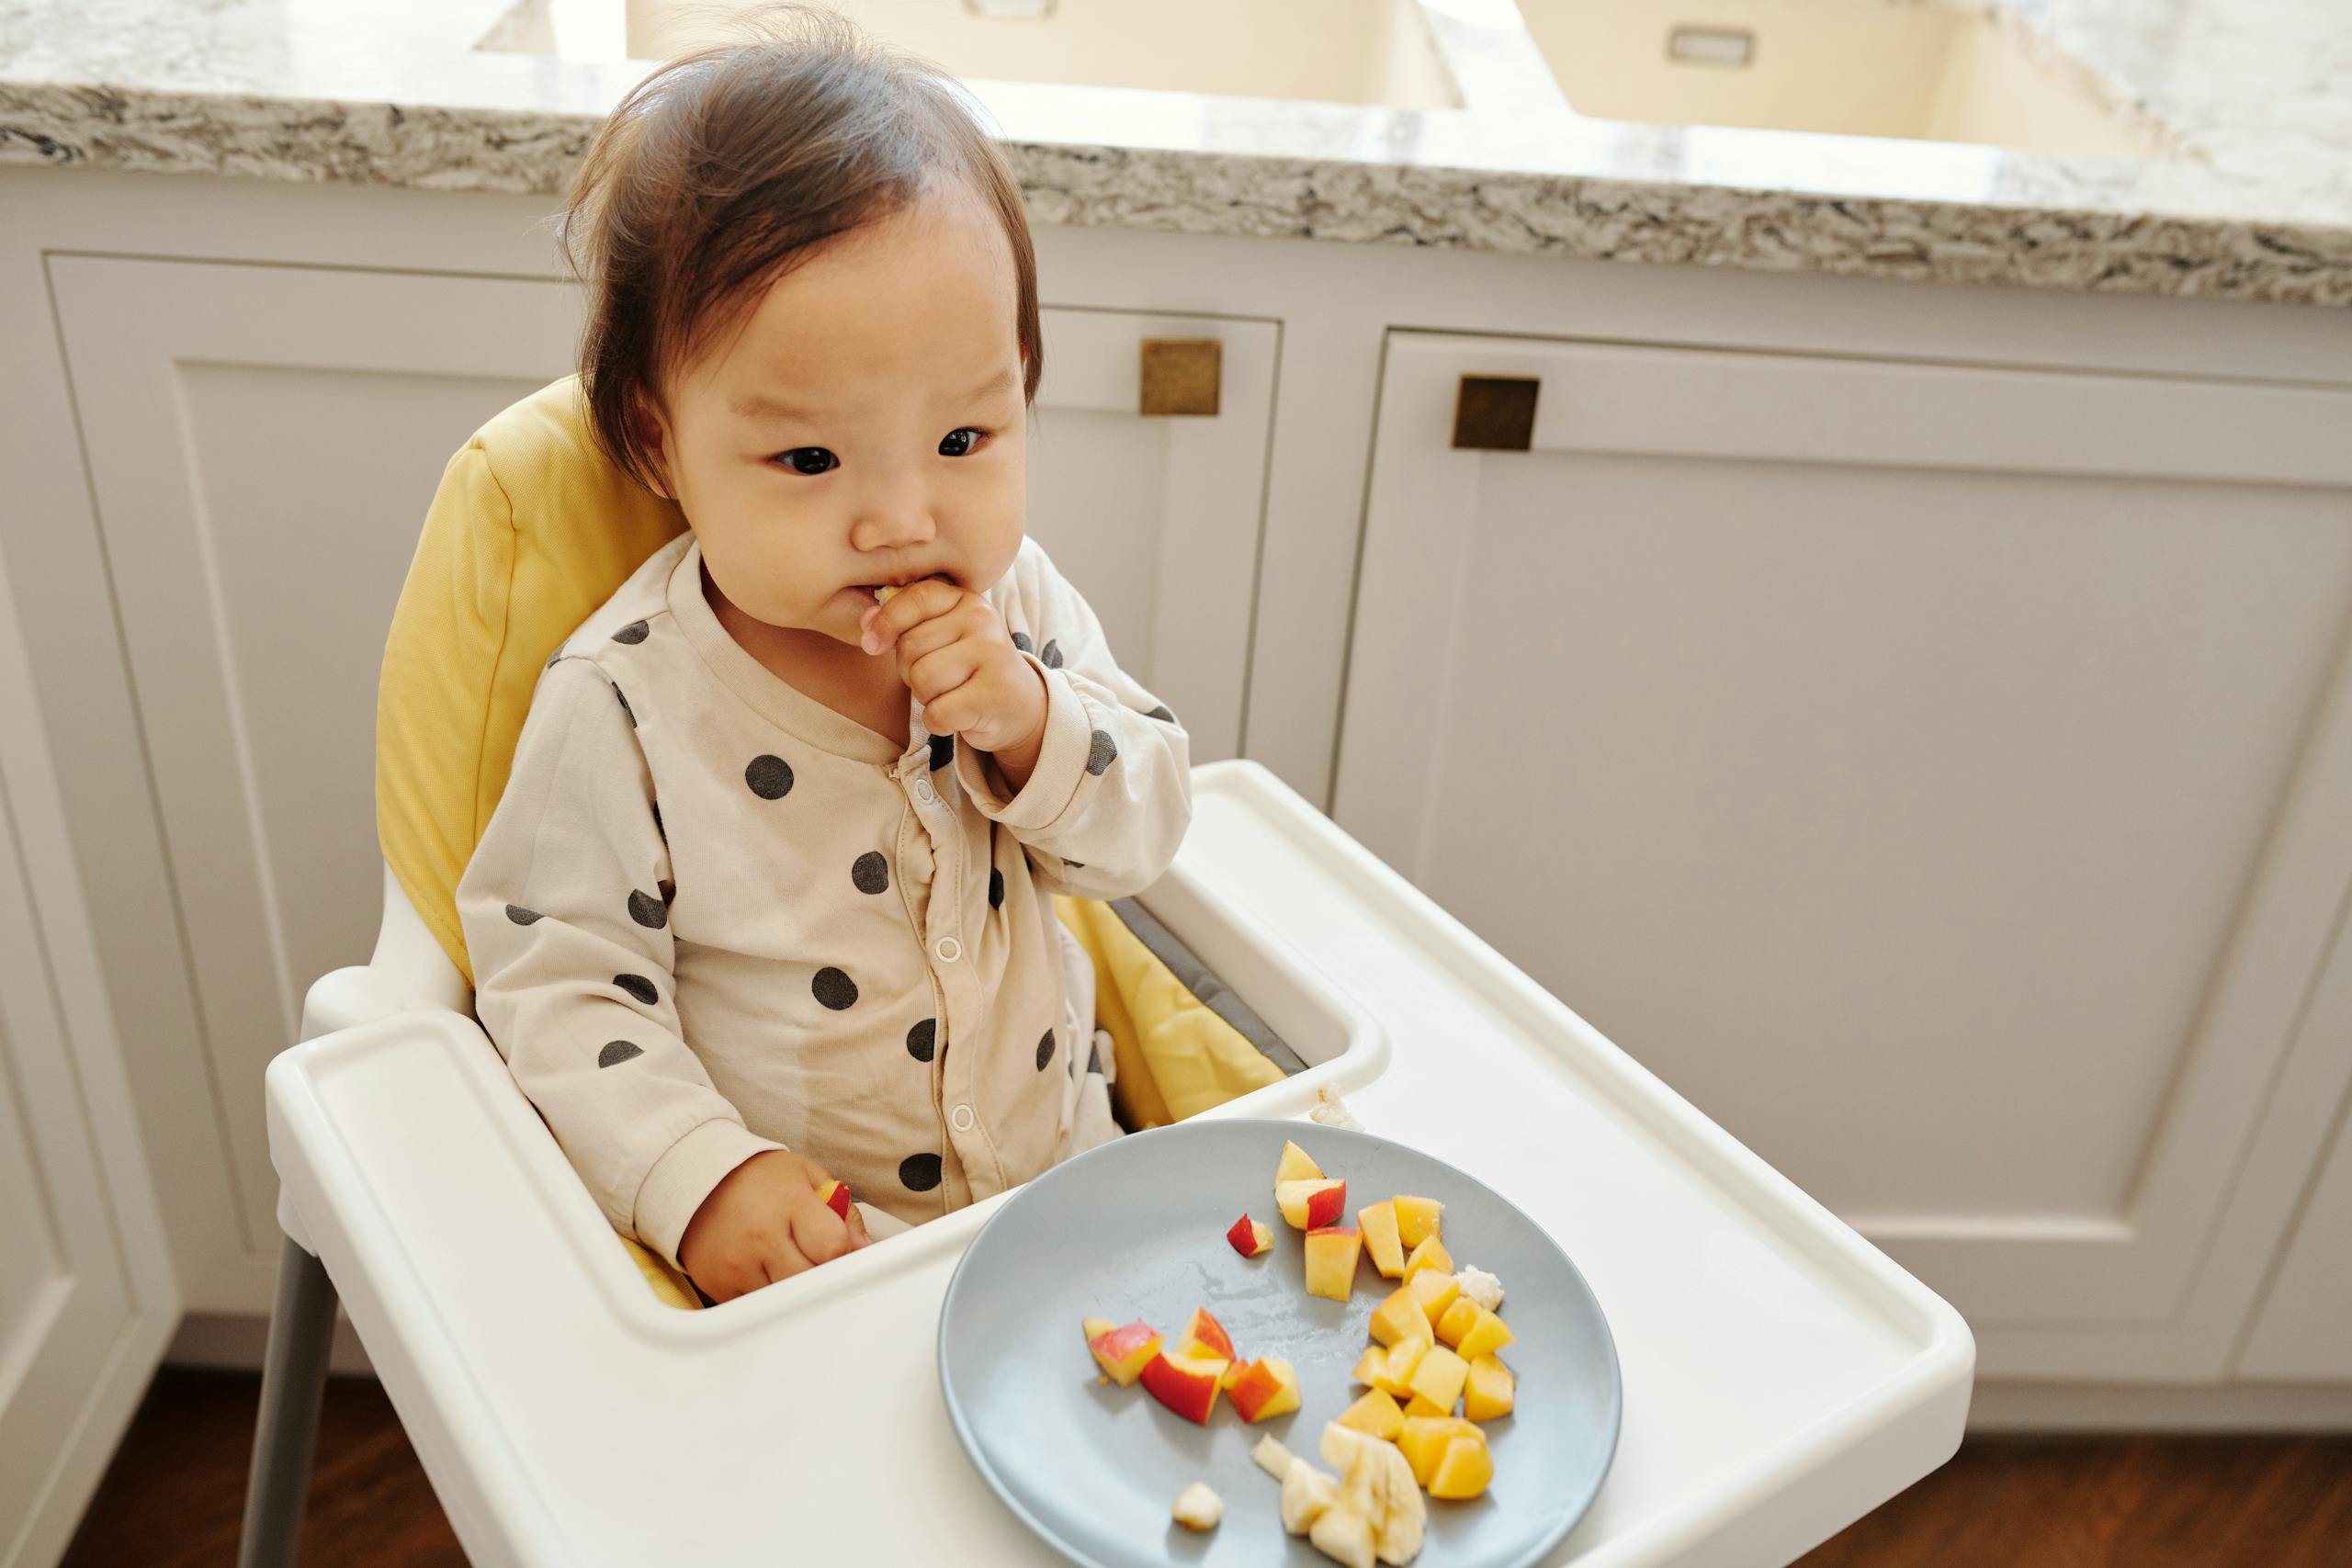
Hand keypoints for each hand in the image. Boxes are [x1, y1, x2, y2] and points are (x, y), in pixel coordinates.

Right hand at [676, 1149, 871, 1302]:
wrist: (696, 1178)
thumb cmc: (758, 1178)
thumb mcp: (808, 1177)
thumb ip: (842, 1212)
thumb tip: (863, 1247)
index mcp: (789, 1204)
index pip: (833, 1248)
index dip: (843, 1252)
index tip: (837, 1247)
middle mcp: (761, 1237)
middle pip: (810, 1281)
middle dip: (820, 1273)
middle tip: (814, 1258)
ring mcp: (737, 1265)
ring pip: (784, 1301)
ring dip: (793, 1288)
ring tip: (786, 1261)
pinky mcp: (718, 1286)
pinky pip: (755, 1308)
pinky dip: (765, 1296)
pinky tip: (763, 1271)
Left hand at [860, 579, 1047, 761]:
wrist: (1019, 706)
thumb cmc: (969, 669)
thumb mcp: (942, 637)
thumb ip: (904, 624)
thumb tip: (866, 624)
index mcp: (967, 601)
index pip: (915, 598)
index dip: (886, 622)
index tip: (873, 644)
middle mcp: (984, 621)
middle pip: (911, 647)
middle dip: (910, 671)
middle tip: (938, 679)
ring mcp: (993, 656)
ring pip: (922, 680)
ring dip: (926, 698)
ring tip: (950, 694)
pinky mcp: (994, 694)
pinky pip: (937, 712)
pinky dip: (939, 722)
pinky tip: (958, 716)